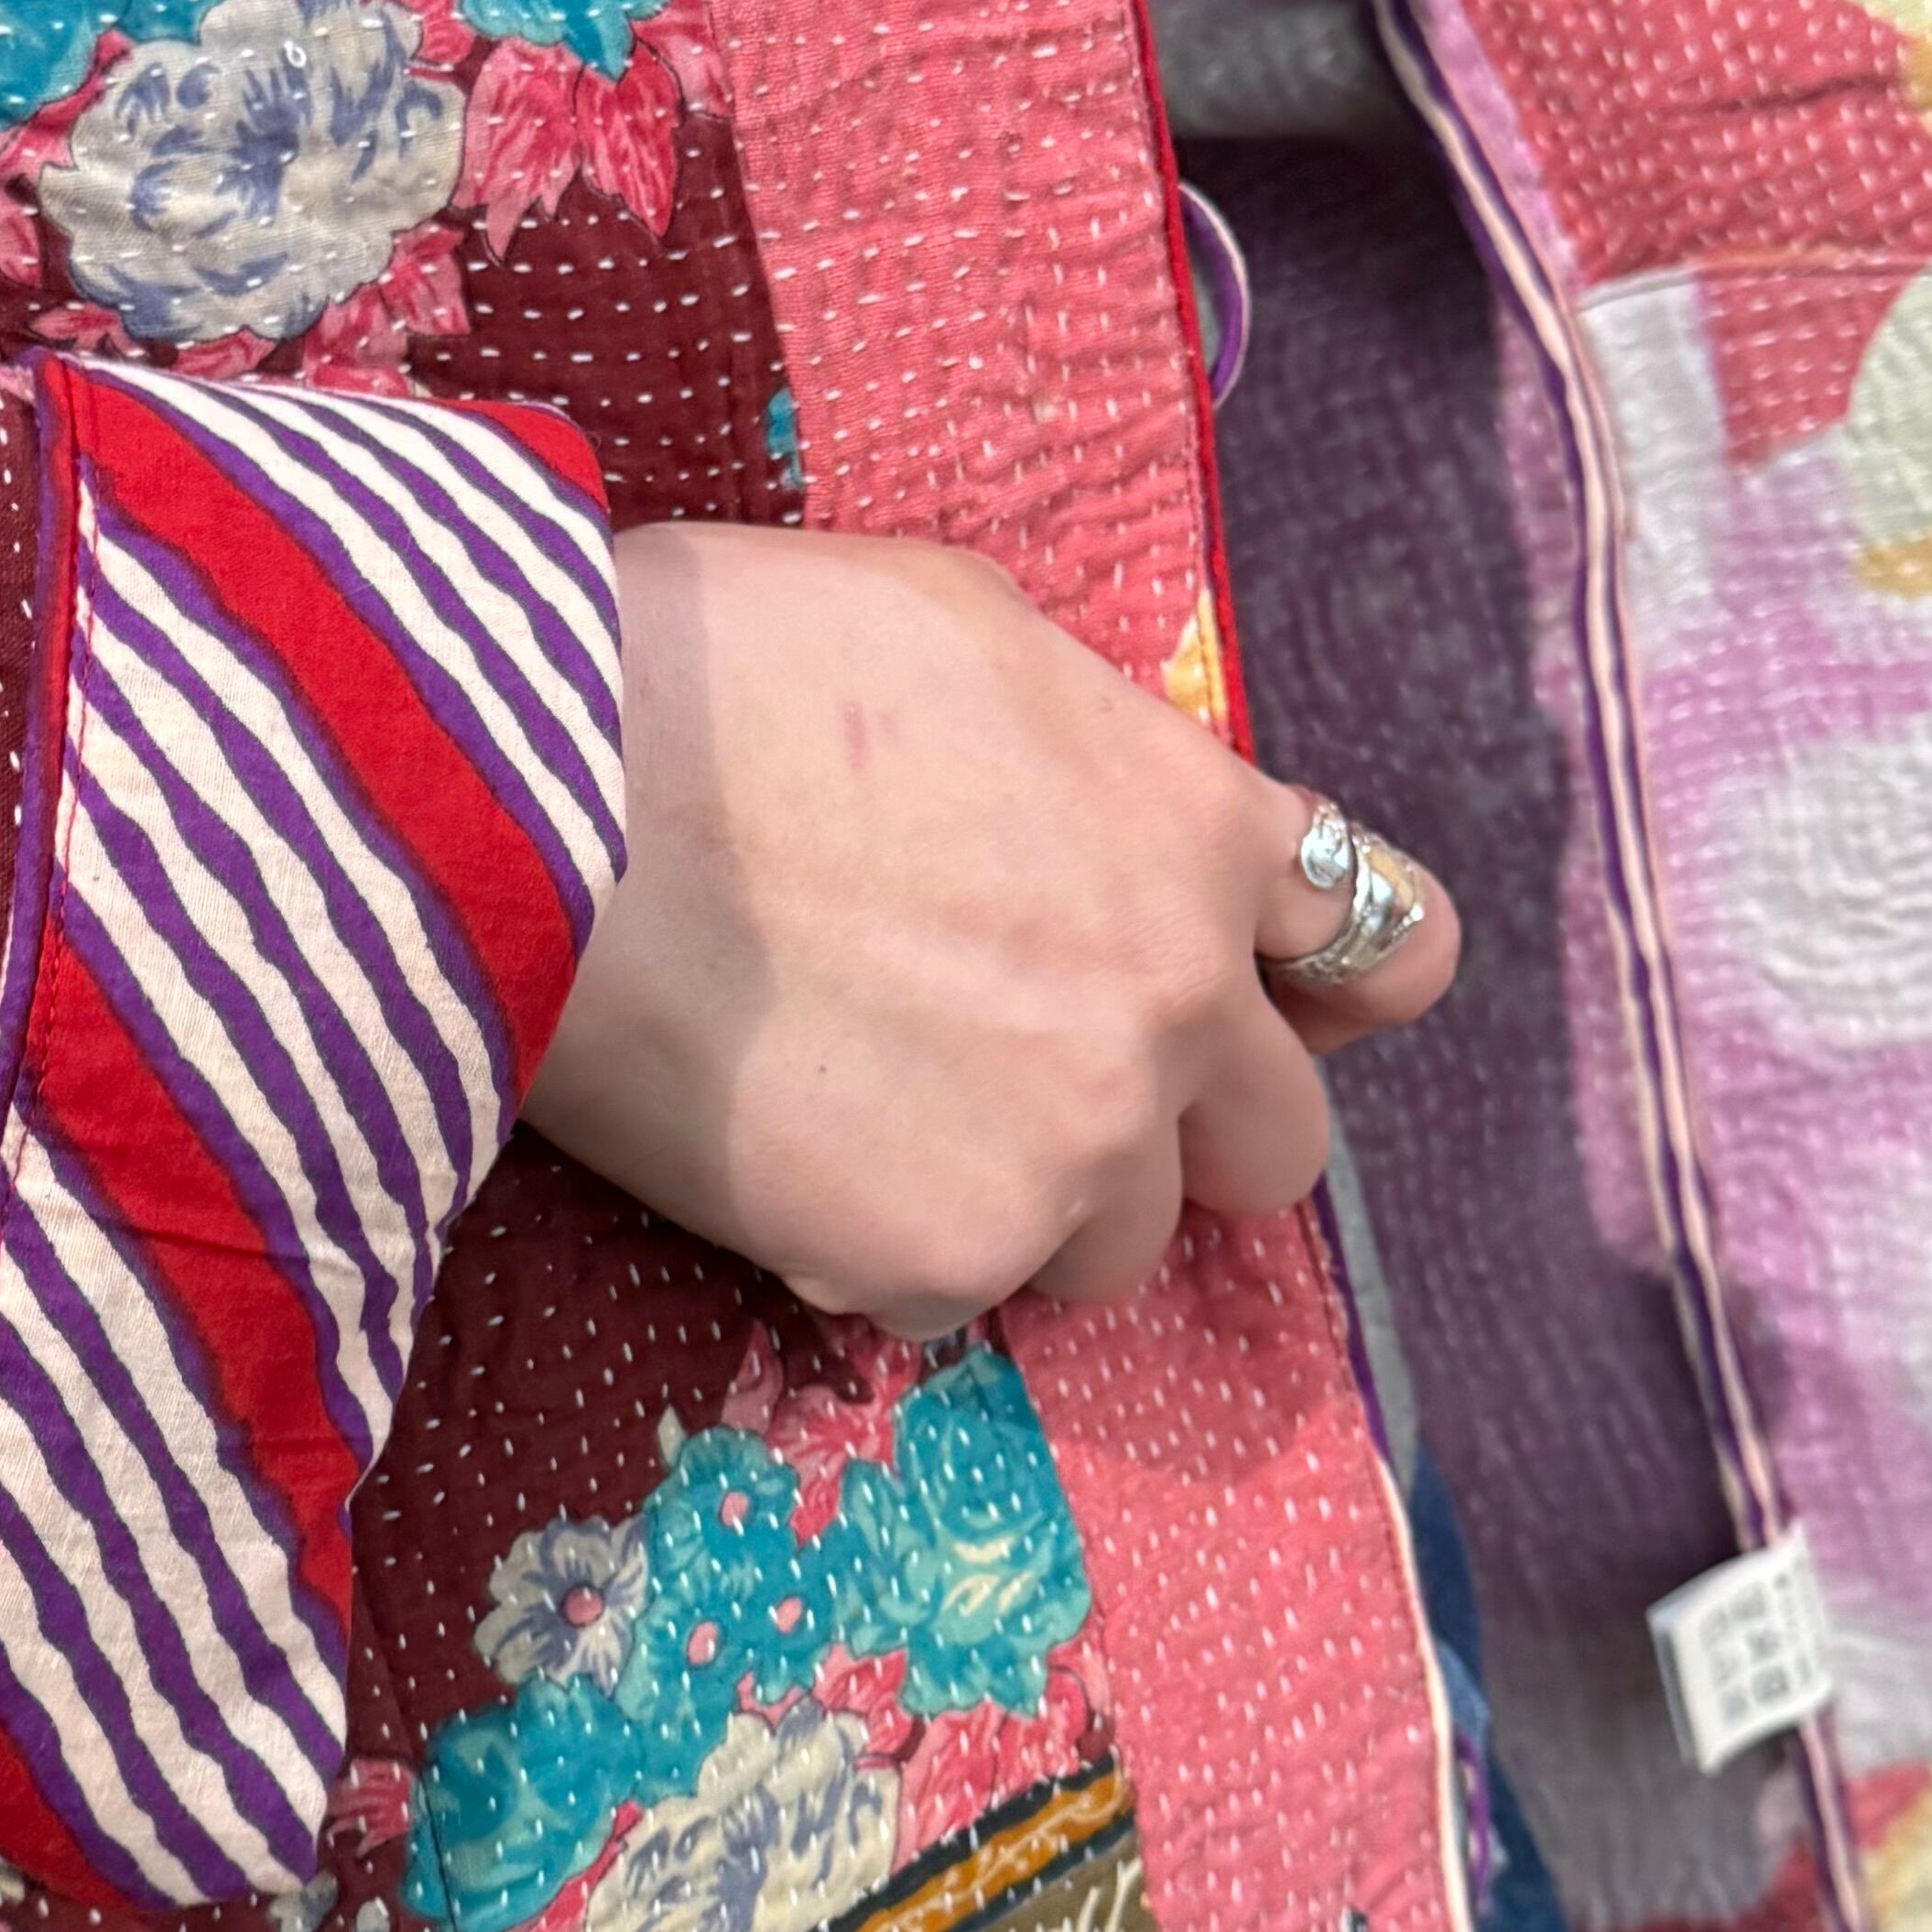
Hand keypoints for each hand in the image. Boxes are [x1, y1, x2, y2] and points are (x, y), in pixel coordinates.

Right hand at [523, 521, 1458, 1338]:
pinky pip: (949, 1294)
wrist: (544, 798)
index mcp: (1200, 838)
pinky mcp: (942, 1262)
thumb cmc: (725, 670)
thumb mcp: (972, 636)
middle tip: (1042, 1090)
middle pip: (1274, 1154)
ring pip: (1110, 1250)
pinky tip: (774, 1146)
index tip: (1273, 1009)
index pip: (1388, 950)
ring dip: (1026, 1203)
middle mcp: (1173, 1014)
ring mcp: (1069, 1156)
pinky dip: (878, 1246)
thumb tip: (1122, 824)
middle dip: (1181, 1134)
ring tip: (872, 1113)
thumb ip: (1101, 761)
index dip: (1325, 991)